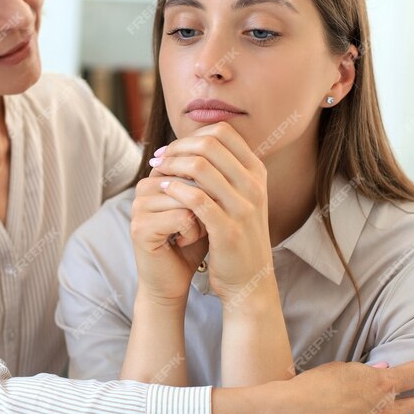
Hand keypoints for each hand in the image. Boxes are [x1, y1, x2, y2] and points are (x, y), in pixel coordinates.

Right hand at [130, 173, 208, 303]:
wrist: (175, 280)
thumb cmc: (193, 242)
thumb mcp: (205, 206)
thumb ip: (209, 181)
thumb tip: (224, 158)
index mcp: (158, 176)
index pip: (193, 163)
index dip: (210, 187)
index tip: (207, 208)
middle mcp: (144, 186)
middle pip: (191, 179)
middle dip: (207, 203)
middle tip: (203, 224)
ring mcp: (138, 206)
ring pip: (188, 197)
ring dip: (202, 219)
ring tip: (193, 233)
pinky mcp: (139, 226)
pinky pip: (181, 217)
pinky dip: (193, 232)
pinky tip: (185, 242)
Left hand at [148, 122, 272, 303]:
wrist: (249, 281)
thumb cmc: (237, 236)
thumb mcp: (241, 198)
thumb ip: (226, 171)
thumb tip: (196, 141)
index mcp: (257, 173)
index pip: (224, 132)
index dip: (192, 135)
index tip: (172, 148)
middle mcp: (254, 186)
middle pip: (210, 144)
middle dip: (177, 147)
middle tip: (158, 158)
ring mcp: (244, 207)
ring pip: (200, 167)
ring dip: (172, 166)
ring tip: (156, 172)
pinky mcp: (228, 230)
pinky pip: (196, 198)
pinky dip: (175, 189)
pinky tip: (162, 189)